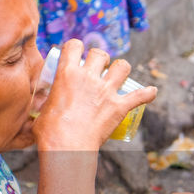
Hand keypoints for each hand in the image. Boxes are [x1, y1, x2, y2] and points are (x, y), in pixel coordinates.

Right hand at [31, 39, 156, 152]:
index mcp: (67, 73)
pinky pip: (140, 96)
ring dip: (121, 69)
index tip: (76, 54)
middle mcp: (89, 77)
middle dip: (100, 58)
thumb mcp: (42, 108)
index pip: (74, 45)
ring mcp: (106, 91)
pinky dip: (147, 93)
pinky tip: (151, 91)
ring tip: (118, 76)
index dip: (76, 47)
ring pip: (123, 66)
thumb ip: (46, 101)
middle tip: (97, 69)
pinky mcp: (119, 107)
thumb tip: (42, 105)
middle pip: (100, 53)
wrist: (66, 147)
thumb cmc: (49, 132)